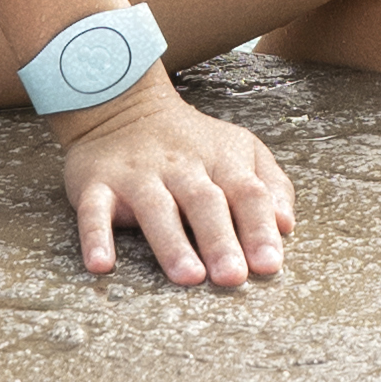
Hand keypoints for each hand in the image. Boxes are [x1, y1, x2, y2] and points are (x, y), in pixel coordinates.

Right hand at [59, 74, 289, 286]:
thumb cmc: (193, 142)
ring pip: (156, 208)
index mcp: (221, 160)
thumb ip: (270, 185)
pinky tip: (101, 264)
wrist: (123, 104)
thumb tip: (286, 225)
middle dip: (220, 240)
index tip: (269, 265)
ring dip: (171, 243)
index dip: (259, 228)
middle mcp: (181, 167)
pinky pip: (95, 210)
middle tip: (233, 277)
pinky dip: (96, 236)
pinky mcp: (97, 184)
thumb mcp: (241, 150)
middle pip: (204, 202)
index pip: (247, 193)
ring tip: (188, 276)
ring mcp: (138, 175)